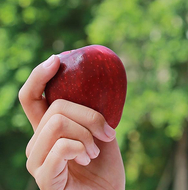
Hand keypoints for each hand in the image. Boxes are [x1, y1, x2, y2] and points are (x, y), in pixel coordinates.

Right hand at [19, 55, 124, 189]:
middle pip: (56, 107)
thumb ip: (93, 113)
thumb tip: (100, 83)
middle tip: (107, 133)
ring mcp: (37, 160)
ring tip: (94, 151)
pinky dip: (81, 149)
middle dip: (90, 116)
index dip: (39, 76)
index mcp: (49, 129)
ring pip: (58, 123)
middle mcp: (37, 142)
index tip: (57, 59)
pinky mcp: (43, 176)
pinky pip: (61, 147)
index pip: (32, 97)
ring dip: (87, 135)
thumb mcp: (102, 132)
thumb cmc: (104, 166)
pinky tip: (86, 160)